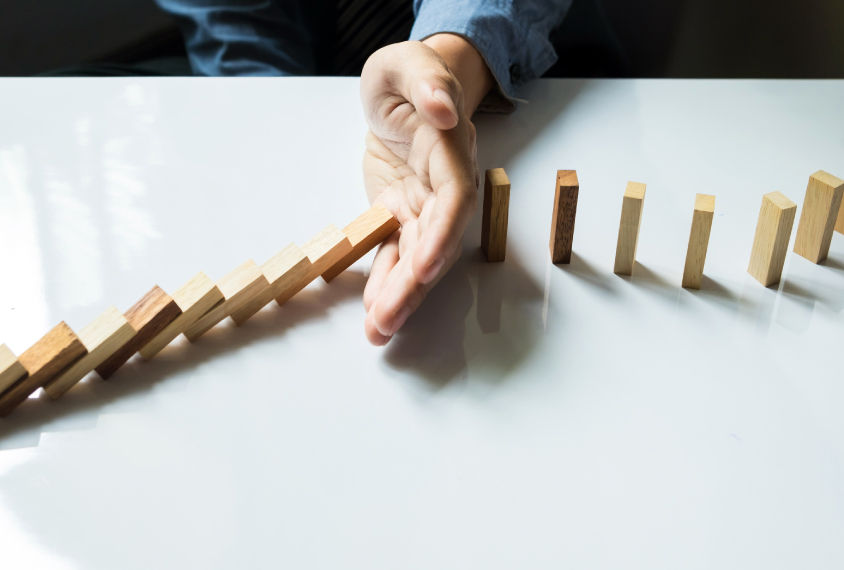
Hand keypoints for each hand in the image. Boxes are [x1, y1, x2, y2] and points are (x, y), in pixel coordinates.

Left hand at [359, 38, 491, 344]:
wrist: (404, 95)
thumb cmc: (408, 75)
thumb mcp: (408, 64)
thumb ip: (428, 81)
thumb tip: (444, 108)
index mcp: (450, 151)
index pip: (454, 199)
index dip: (442, 234)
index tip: (425, 265)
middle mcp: (444, 188)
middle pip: (435, 242)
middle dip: (414, 284)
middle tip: (388, 320)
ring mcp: (424, 206)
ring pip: (416, 258)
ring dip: (400, 296)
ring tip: (378, 332)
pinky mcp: (402, 215)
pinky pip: (395, 254)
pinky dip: (384, 284)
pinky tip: (374, 314)